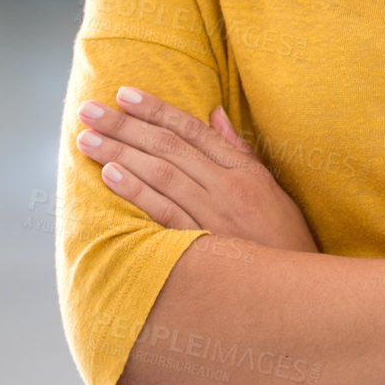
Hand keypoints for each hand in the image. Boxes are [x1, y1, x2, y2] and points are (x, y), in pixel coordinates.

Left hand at [75, 86, 319, 252]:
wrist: (298, 291)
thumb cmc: (284, 240)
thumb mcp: (270, 188)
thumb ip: (239, 152)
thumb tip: (214, 114)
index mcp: (244, 170)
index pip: (193, 130)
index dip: (156, 109)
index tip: (124, 94)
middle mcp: (230, 186)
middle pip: (169, 146)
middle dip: (125, 125)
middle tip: (89, 109)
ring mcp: (217, 215)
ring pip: (161, 173)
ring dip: (120, 152)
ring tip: (86, 139)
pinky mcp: (206, 244)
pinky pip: (165, 212)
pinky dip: (137, 190)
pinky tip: (109, 174)